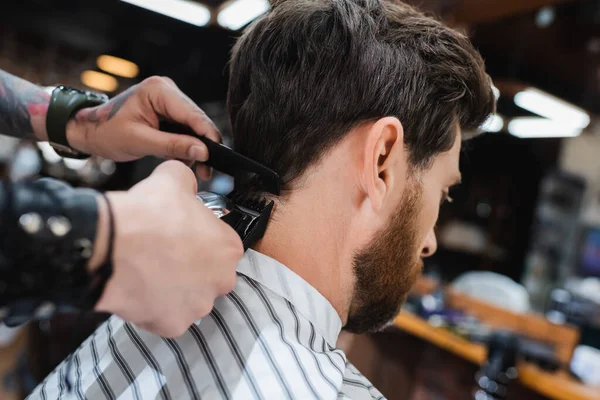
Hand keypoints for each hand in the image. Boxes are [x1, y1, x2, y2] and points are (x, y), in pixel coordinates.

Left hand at [66, 76, 218, 178]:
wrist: (90, 131)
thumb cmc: (107, 132)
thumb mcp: (141, 142)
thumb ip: (174, 146)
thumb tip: (202, 152)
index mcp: (158, 90)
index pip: (192, 114)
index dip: (208, 135)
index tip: (218, 154)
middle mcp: (167, 90)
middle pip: (196, 120)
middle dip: (203, 145)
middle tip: (207, 170)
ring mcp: (168, 99)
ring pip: (193, 126)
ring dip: (195, 148)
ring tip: (197, 170)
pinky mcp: (168, 110)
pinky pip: (184, 128)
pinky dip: (186, 145)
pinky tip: (185, 159)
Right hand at [90, 160, 243, 336]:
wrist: (111, 245)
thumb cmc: (147, 214)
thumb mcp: (174, 178)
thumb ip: (188, 180)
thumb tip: (186, 180)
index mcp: (229, 248)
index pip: (221, 246)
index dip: (200, 240)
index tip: (183, 237)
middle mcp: (221, 280)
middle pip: (210, 275)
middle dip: (191, 268)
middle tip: (166, 255)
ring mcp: (198, 306)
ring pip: (190, 298)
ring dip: (175, 288)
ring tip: (150, 272)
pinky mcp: (173, 325)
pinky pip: (167, 317)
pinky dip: (155, 307)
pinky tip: (141, 289)